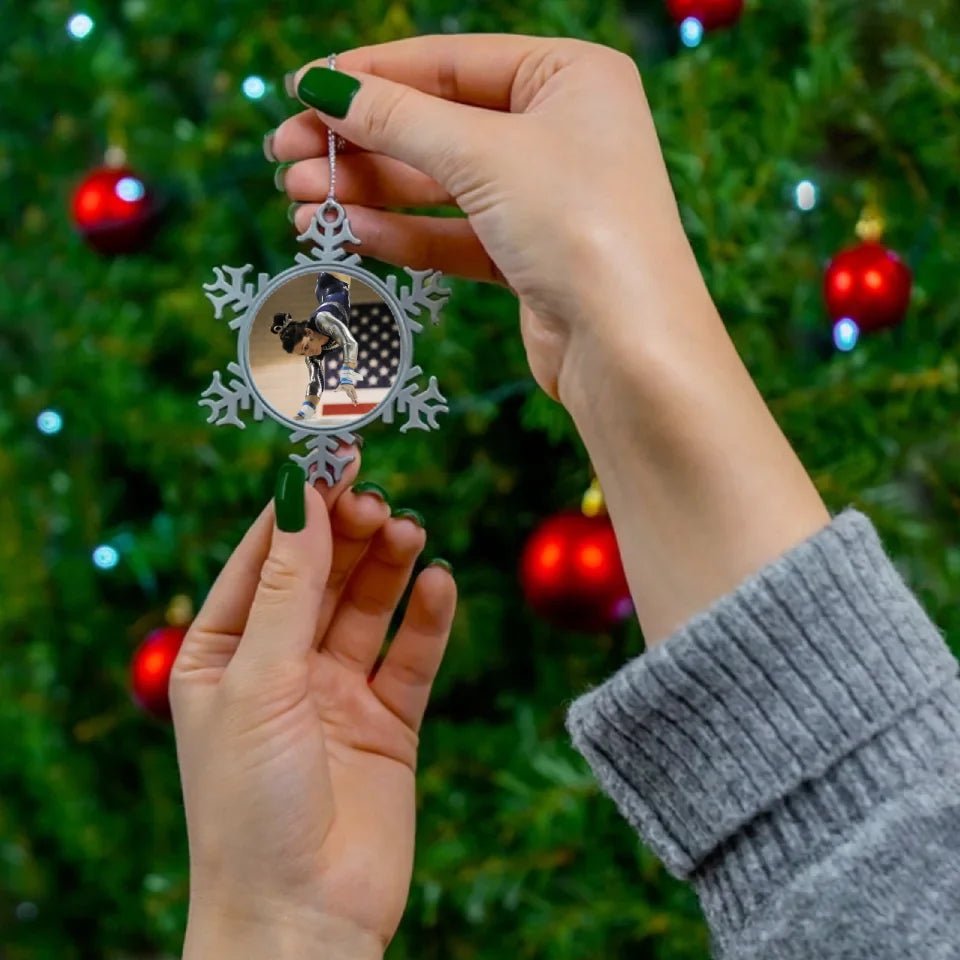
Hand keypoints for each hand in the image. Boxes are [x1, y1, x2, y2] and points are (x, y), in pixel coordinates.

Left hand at [171, 453, 455, 952]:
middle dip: (348, 533)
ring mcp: (336, 693)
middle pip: (321, 574)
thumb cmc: (250, 805)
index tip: (334, 456)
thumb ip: (288, 586)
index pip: (264, 558)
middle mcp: (280, 666)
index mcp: (223, 653)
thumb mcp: (259, 680)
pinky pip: (412, 655)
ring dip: (389, 566)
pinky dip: (428, 619)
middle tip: (378, 502)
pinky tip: (440, 585)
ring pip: (368, 606)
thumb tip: (300, 492)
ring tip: (409, 532)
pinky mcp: (388, 722)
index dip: (299, 506)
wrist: (302, 919)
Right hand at [273, 35, 709, 400]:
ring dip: (369, 193)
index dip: (371, 76)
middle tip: (284, 158)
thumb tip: (321, 86)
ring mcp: (545, 198)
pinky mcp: (529, 257)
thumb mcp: (482, 155)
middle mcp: (561, 131)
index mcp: (570, 76)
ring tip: (300, 203)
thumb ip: (398, 119)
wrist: (629, 349)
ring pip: (440, 186)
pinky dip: (403, 234)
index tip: (301, 90)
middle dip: (359, 143)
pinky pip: (454, 234)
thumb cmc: (578, 225)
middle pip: (438, 126)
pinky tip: (349, 234)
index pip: (450, 62)